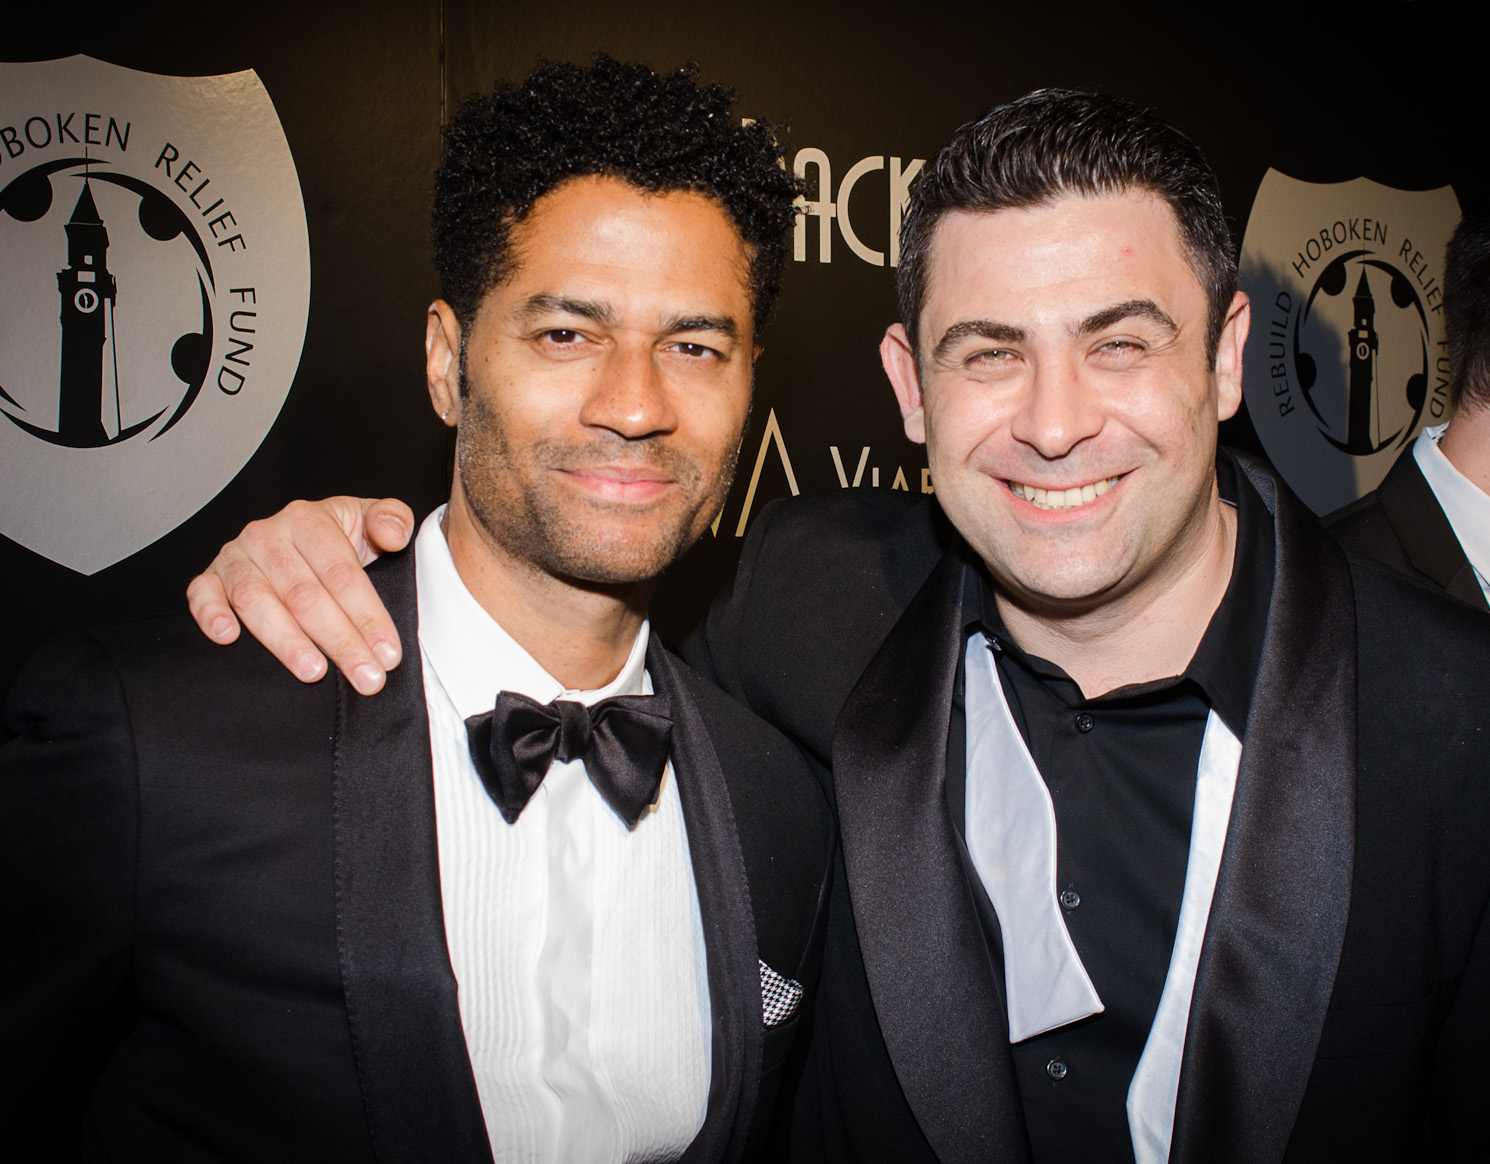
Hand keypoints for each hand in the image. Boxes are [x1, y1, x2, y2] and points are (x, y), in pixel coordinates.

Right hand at [186, 497, 413, 693]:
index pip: (341, 573)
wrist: (297, 537)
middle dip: (339, 640)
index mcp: (308, 519)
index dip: (366, 615)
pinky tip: (228, 638)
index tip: (387, 652)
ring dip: (285, 640)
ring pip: (257, 600)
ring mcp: (236, 556)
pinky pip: (202, 594)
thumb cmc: (334, 538)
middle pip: (304, 594)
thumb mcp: (368, 521)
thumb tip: (394, 533)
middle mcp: (268, 535)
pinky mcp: (211, 577)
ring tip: (314, 672)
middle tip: (365, 676)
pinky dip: (210, 614)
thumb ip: (391, 519)